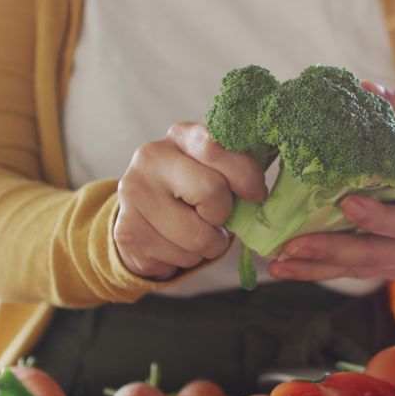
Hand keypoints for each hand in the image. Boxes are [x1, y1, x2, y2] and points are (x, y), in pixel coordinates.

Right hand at [114, 122, 266, 279]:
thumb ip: (237, 168)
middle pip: (211, 192)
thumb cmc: (193, 191)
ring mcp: (135, 194)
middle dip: (223, 215)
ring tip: (194, 232)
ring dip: (208, 245)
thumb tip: (266, 182)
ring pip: (197, 236)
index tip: (255, 194)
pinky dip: (187, 259)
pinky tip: (174, 243)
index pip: (217, 146)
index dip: (245, 175)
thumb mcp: (214, 169)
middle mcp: (151, 158)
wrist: (144, 220)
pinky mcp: (127, 232)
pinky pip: (179, 259)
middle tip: (216, 218)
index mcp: (180, 136)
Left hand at [268, 82, 394, 282]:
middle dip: (332, 251)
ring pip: (357, 270)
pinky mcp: (385, 272)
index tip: (349, 204)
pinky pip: (349, 273)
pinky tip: (285, 266)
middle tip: (293, 244)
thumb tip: (367, 87)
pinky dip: (317, 270)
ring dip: (315, 268)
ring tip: (277, 263)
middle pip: (375, 255)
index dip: (381, 218)